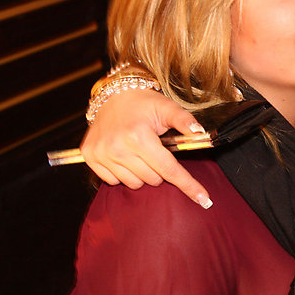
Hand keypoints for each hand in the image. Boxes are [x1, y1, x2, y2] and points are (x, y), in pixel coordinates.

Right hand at [80, 89, 212, 207]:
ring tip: (140, 153)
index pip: (169, 169)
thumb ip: (184, 121)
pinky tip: (125, 157)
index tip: (204, 199)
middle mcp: (118, 147)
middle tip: (156, 151)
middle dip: (160, 169)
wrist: (113, 95)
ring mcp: (102, 154)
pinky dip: (123, 174)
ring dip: (142, 173)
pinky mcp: (90, 157)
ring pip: (133, 183)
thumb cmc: (143, 102)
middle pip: (153, 179)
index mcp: (139, 136)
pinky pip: (113, 181)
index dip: (188, 185)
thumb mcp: (167, 107)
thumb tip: (200, 132)